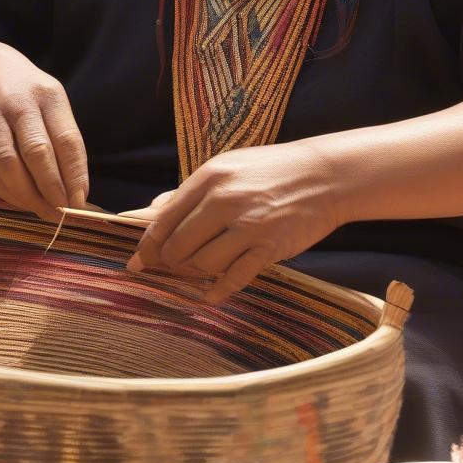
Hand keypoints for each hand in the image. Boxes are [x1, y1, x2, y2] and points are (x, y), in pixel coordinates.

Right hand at [0, 40, 88, 219]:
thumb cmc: (28, 97)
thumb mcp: (52, 103)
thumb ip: (63, 141)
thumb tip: (76, 192)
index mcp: (47, 95)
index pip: (66, 139)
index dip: (74, 174)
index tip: (80, 201)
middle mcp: (18, 103)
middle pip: (36, 151)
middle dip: (52, 188)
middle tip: (63, 213)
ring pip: (8, 164)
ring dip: (27, 195)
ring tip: (43, 212)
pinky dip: (5, 192)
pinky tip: (20, 201)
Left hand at [120, 142, 341, 304]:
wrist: (324, 175)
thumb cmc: (270, 171)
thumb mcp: (226, 168)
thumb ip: (188, 191)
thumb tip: (150, 212)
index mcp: (209, 178)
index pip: (165, 219)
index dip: (147, 245)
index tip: (138, 262)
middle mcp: (224, 200)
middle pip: (178, 245)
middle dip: (167, 263)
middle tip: (167, 270)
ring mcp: (248, 225)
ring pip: (203, 264)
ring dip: (193, 275)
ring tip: (194, 273)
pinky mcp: (270, 247)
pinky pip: (234, 278)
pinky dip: (217, 291)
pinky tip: (210, 294)